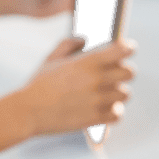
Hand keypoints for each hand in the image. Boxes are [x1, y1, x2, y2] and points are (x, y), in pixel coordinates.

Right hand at [18, 36, 135, 135]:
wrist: (29, 111)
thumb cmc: (39, 84)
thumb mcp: (52, 58)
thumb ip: (69, 44)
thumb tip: (84, 40)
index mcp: (88, 62)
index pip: (121, 50)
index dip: (128, 48)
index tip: (128, 49)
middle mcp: (96, 80)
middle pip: (130, 73)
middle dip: (125, 72)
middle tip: (116, 74)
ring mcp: (97, 101)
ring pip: (125, 94)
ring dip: (118, 93)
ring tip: (109, 93)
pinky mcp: (95, 118)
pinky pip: (118, 115)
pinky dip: (115, 112)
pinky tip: (107, 108)